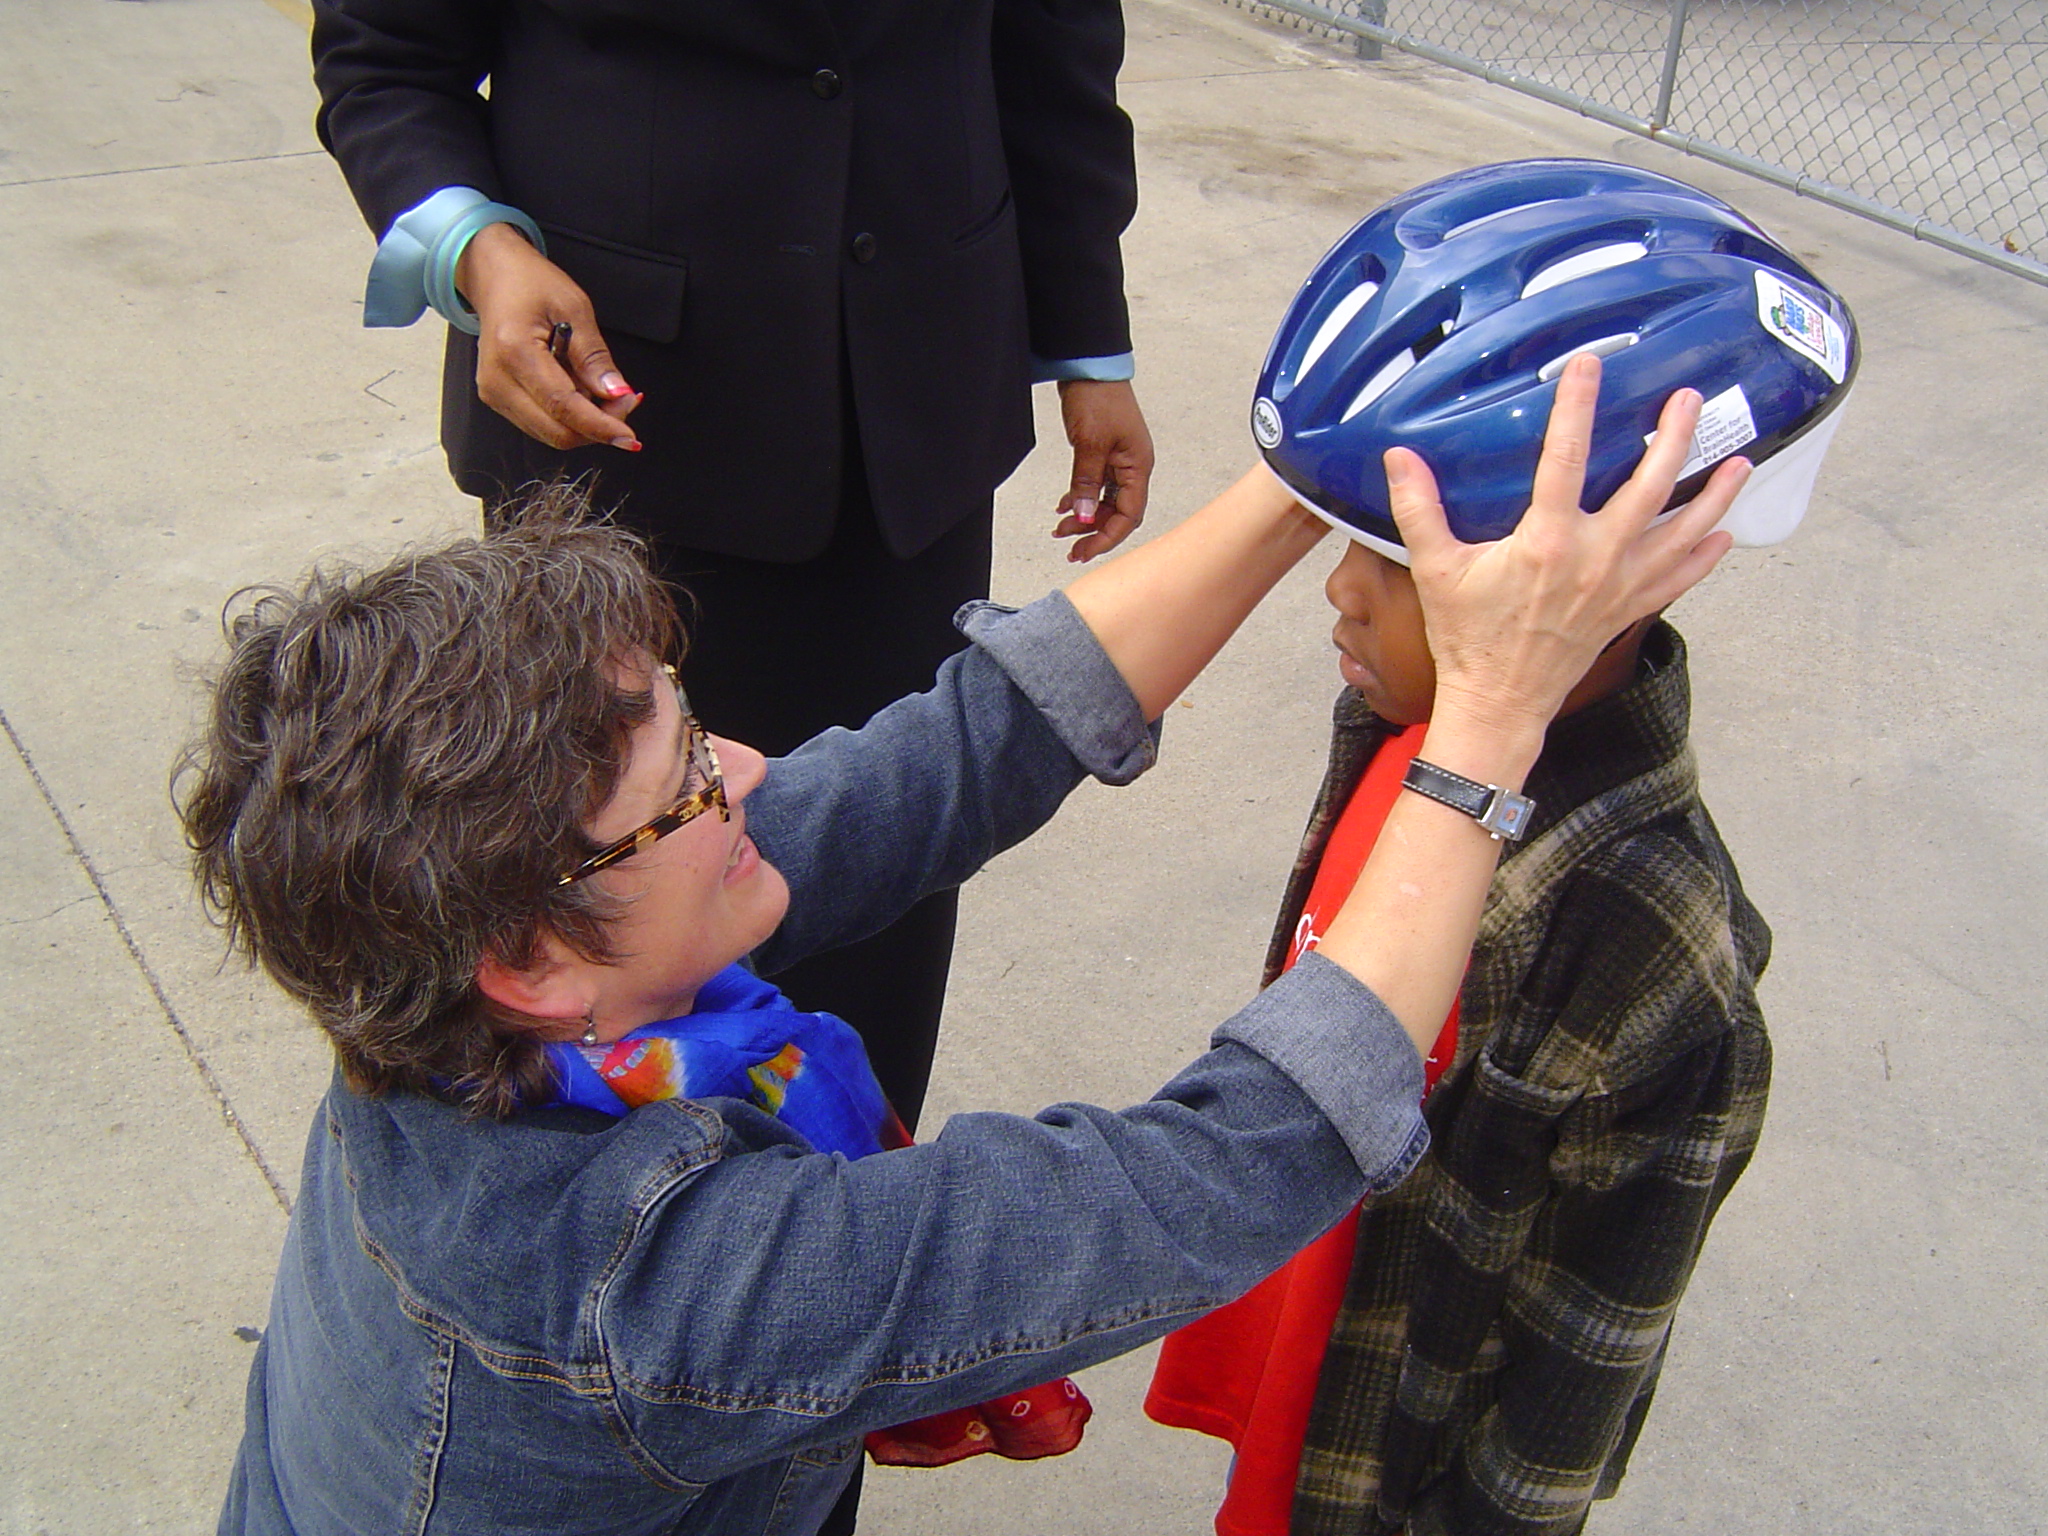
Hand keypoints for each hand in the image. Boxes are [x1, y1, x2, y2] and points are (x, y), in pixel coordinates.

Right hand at [455, 222, 642, 452]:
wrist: (494, 277)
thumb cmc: (531, 284)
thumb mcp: (575, 308)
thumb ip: (595, 357)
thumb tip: (617, 395)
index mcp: (514, 351)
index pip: (563, 406)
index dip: (600, 426)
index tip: (629, 436)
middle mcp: (497, 380)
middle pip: (557, 431)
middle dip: (598, 426)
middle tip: (625, 400)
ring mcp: (494, 393)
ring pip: (552, 434)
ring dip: (585, 423)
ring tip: (601, 388)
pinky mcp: (499, 399)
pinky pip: (543, 424)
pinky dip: (570, 417)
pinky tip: (580, 390)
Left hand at [1053, 378, 1154, 561]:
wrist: (1089, 367)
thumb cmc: (1097, 399)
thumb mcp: (1089, 444)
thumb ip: (1087, 483)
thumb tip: (1085, 516)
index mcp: (1138, 466)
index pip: (1129, 515)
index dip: (1107, 537)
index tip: (1084, 550)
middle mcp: (1133, 467)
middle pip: (1118, 513)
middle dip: (1094, 531)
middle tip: (1068, 546)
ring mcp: (1120, 460)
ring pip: (1106, 502)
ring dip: (1085, 517)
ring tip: (1061, 528)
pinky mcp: (1105, 453)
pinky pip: (1097, 486)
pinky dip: (1081, 498)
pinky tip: (1063, 505)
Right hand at [1392, 353, 1744, 735]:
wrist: (1498, 702)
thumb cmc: (1468, 638)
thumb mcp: (1435, 569)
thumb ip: (1419, 509)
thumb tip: (1399, 458)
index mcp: (1548, 540)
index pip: (1568, 456)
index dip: (1578, 405)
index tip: (1588, 367)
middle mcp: (1595, 558)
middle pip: (1650, 483)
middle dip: (1674, 436)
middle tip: (1687, 399)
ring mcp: (1620, 585)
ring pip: (1683, 529)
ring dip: (1715, 493)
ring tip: (1739, 459)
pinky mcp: (1629, 609)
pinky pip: (1681, 576)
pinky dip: (1707, 554)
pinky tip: (1725, 530)